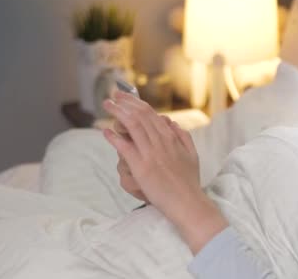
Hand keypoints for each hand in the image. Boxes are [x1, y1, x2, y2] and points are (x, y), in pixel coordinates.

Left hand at [102, 91, 199, 221]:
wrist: (188, 202)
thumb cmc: (189, 182)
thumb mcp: (192, 155)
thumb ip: (183, 137)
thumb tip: (171, 123)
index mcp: (171, 138)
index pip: (151, 114)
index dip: (136, 102)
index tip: (125, 96)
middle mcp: (160, 142)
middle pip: (140, 115)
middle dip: (124, 102)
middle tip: (113, 96)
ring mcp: (151, 153)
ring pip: (132, 125)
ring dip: (117, 112)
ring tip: (107, 105)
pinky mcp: (141, 167)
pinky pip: (125, 147)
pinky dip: (114, 137)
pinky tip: (105, 131)